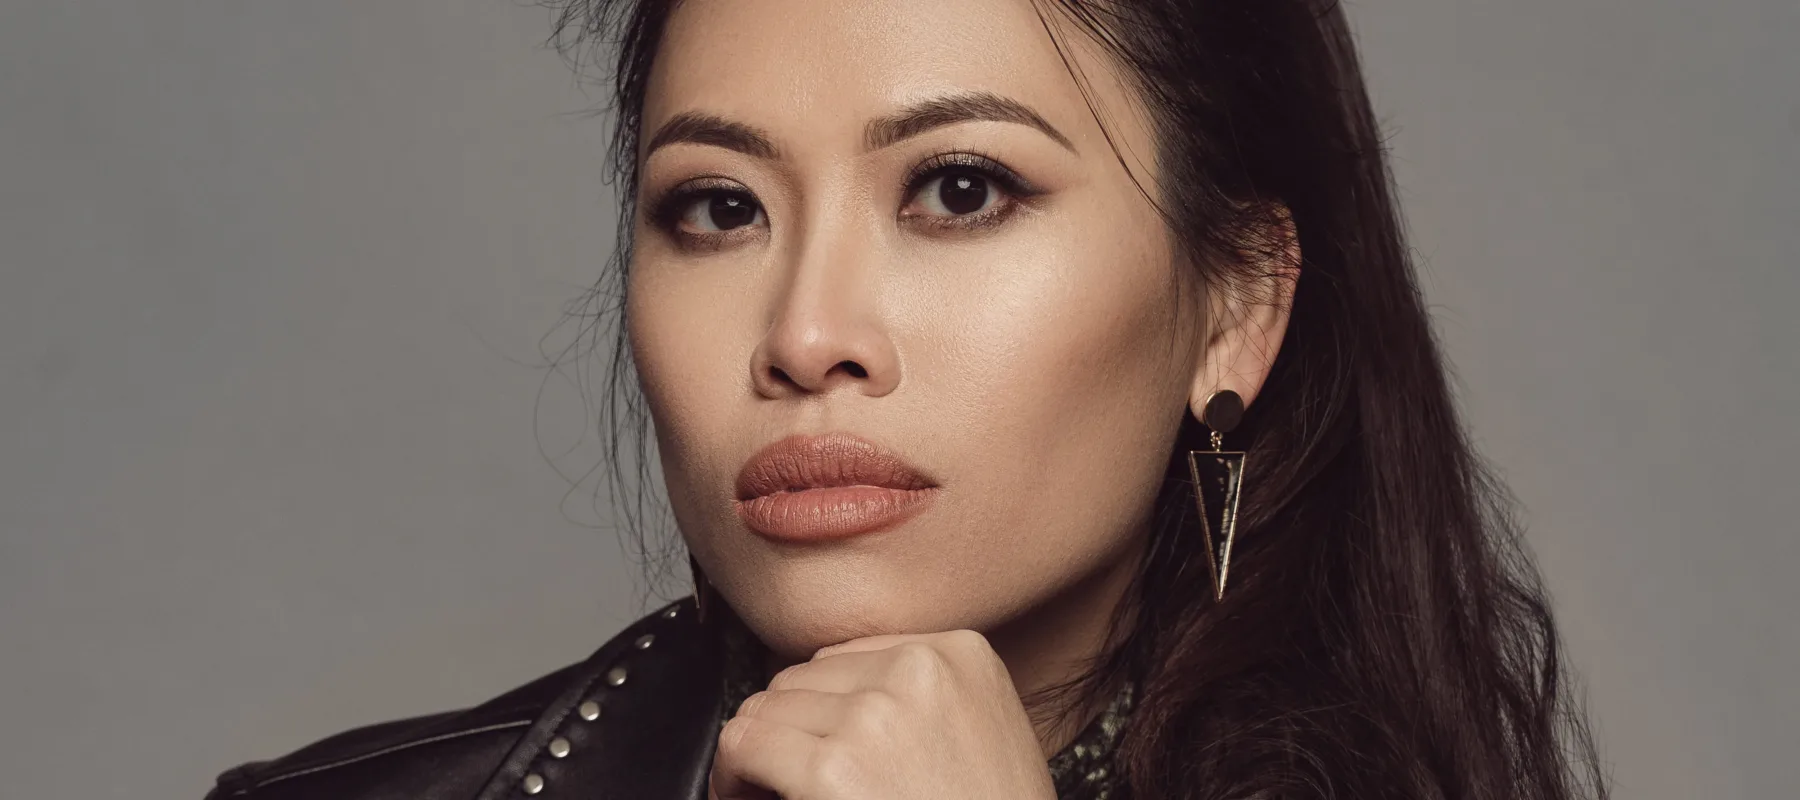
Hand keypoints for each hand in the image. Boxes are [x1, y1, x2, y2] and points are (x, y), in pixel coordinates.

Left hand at [708, 629, 1057, 799]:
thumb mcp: (981, 730)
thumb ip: (920, 698)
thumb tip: (838, 703)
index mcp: (960, 655)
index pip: (851, 657)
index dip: (821, 706)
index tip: (812, 739)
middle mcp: (918, 672)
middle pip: (806, 677)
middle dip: (788, 727)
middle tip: (781, 774)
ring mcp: (875, 716)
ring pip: (769, 706)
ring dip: (759, 751)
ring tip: (763, 789)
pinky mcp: (833, 768)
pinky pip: (744, 745)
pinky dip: (731, 774)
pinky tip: (745, 796)